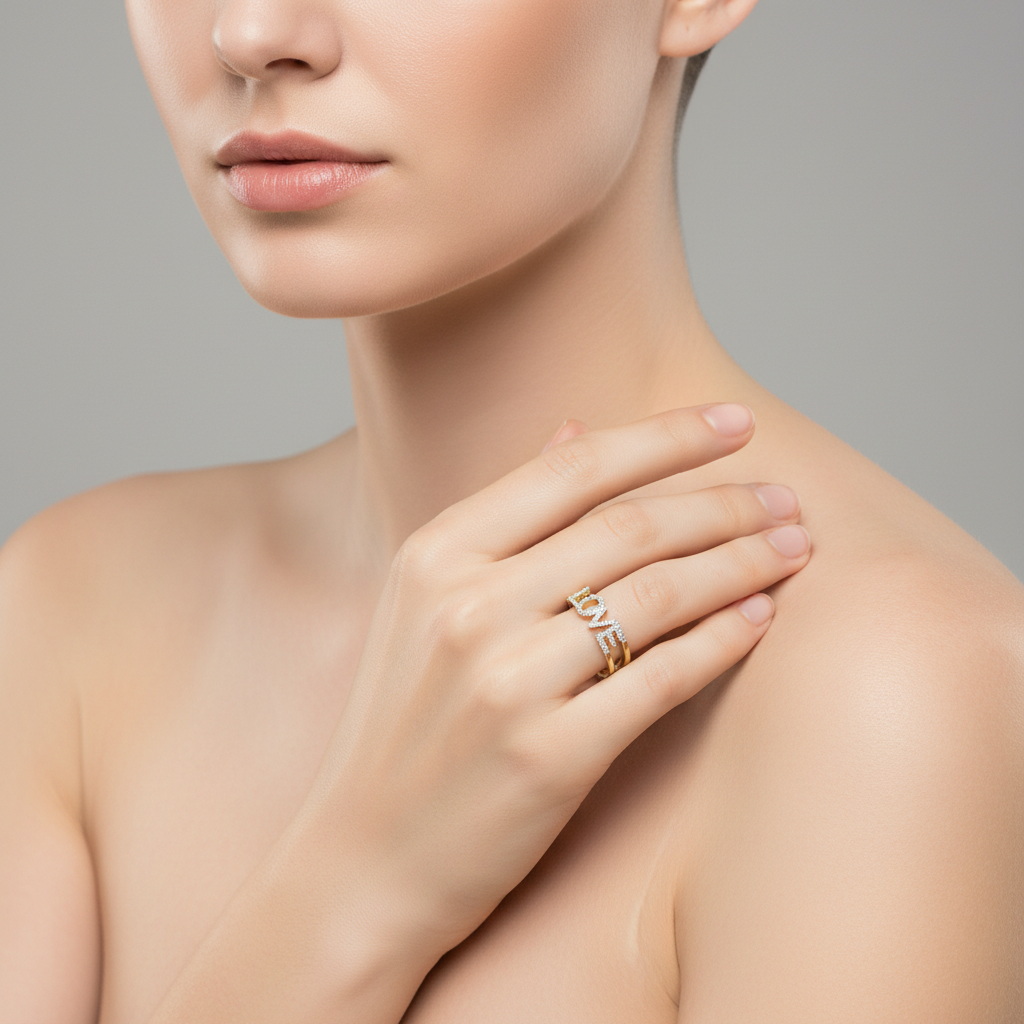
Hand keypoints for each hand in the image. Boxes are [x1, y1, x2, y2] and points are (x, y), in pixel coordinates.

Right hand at [315, 404, 809, 950]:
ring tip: (792, 548)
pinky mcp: (548, 756)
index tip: (736, 421)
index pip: (574, 467)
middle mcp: (467, 606)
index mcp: (436, 554)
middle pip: (629, 526)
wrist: (364, 861)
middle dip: (725, 503)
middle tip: (785, 498)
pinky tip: (760, 618)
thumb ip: (504, 517)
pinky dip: (722, 640)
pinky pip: (662, 677)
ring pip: (658, 594)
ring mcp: (505, 682)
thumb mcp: (426, 604)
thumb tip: (574, 427)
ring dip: (741, 564)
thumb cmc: (404, 728)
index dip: (666, 436)